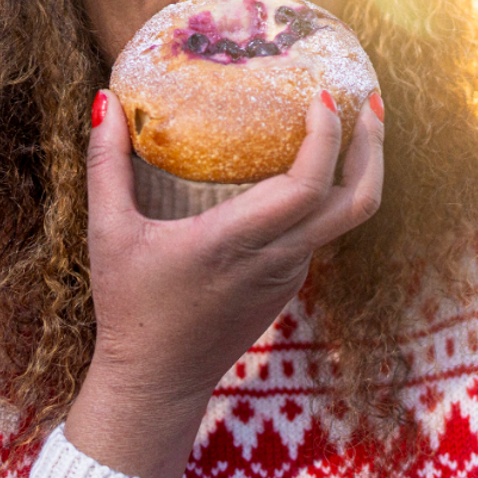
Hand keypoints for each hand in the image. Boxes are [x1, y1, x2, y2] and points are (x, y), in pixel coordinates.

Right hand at [63, 86, 384, 477]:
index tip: (325, 95)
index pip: (306, 188)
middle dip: (372, 148)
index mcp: (234, 243)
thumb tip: (103, 98)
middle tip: (373, 100)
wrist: (158, 383)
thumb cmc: (129, 307)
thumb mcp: (108, 233)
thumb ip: (106, 164)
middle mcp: (275, 259)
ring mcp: (290, 274)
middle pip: (356, 203)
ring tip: (359, 122)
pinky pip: (325, 230)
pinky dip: (335, 191)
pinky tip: (318, 164)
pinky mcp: (289, 282)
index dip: (328, 139)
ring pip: (349, 218)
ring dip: (362, 168)